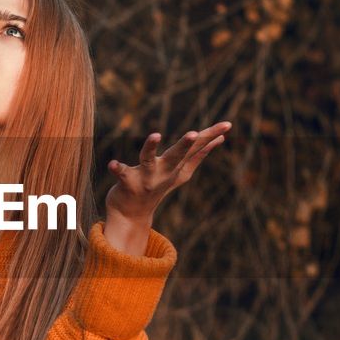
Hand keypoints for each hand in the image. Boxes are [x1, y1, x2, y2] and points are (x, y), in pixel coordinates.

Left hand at [105, 121, 230, 220]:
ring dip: (152, 148)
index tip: (228, 125)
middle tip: (195, 133)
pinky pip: (121, 174)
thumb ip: (198, 155)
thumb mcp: (181, 172)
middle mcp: (164, 172)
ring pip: (149, 160)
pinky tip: (112, 163)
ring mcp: (145, 178)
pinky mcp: (127, 183)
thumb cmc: (157, 186)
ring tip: (155, 135)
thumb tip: (219, 139)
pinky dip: (117, 169)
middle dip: (187, 144)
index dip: (211, 136)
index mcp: (177, 167)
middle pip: (178, 155)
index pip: (197, 149)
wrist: (132, 215)